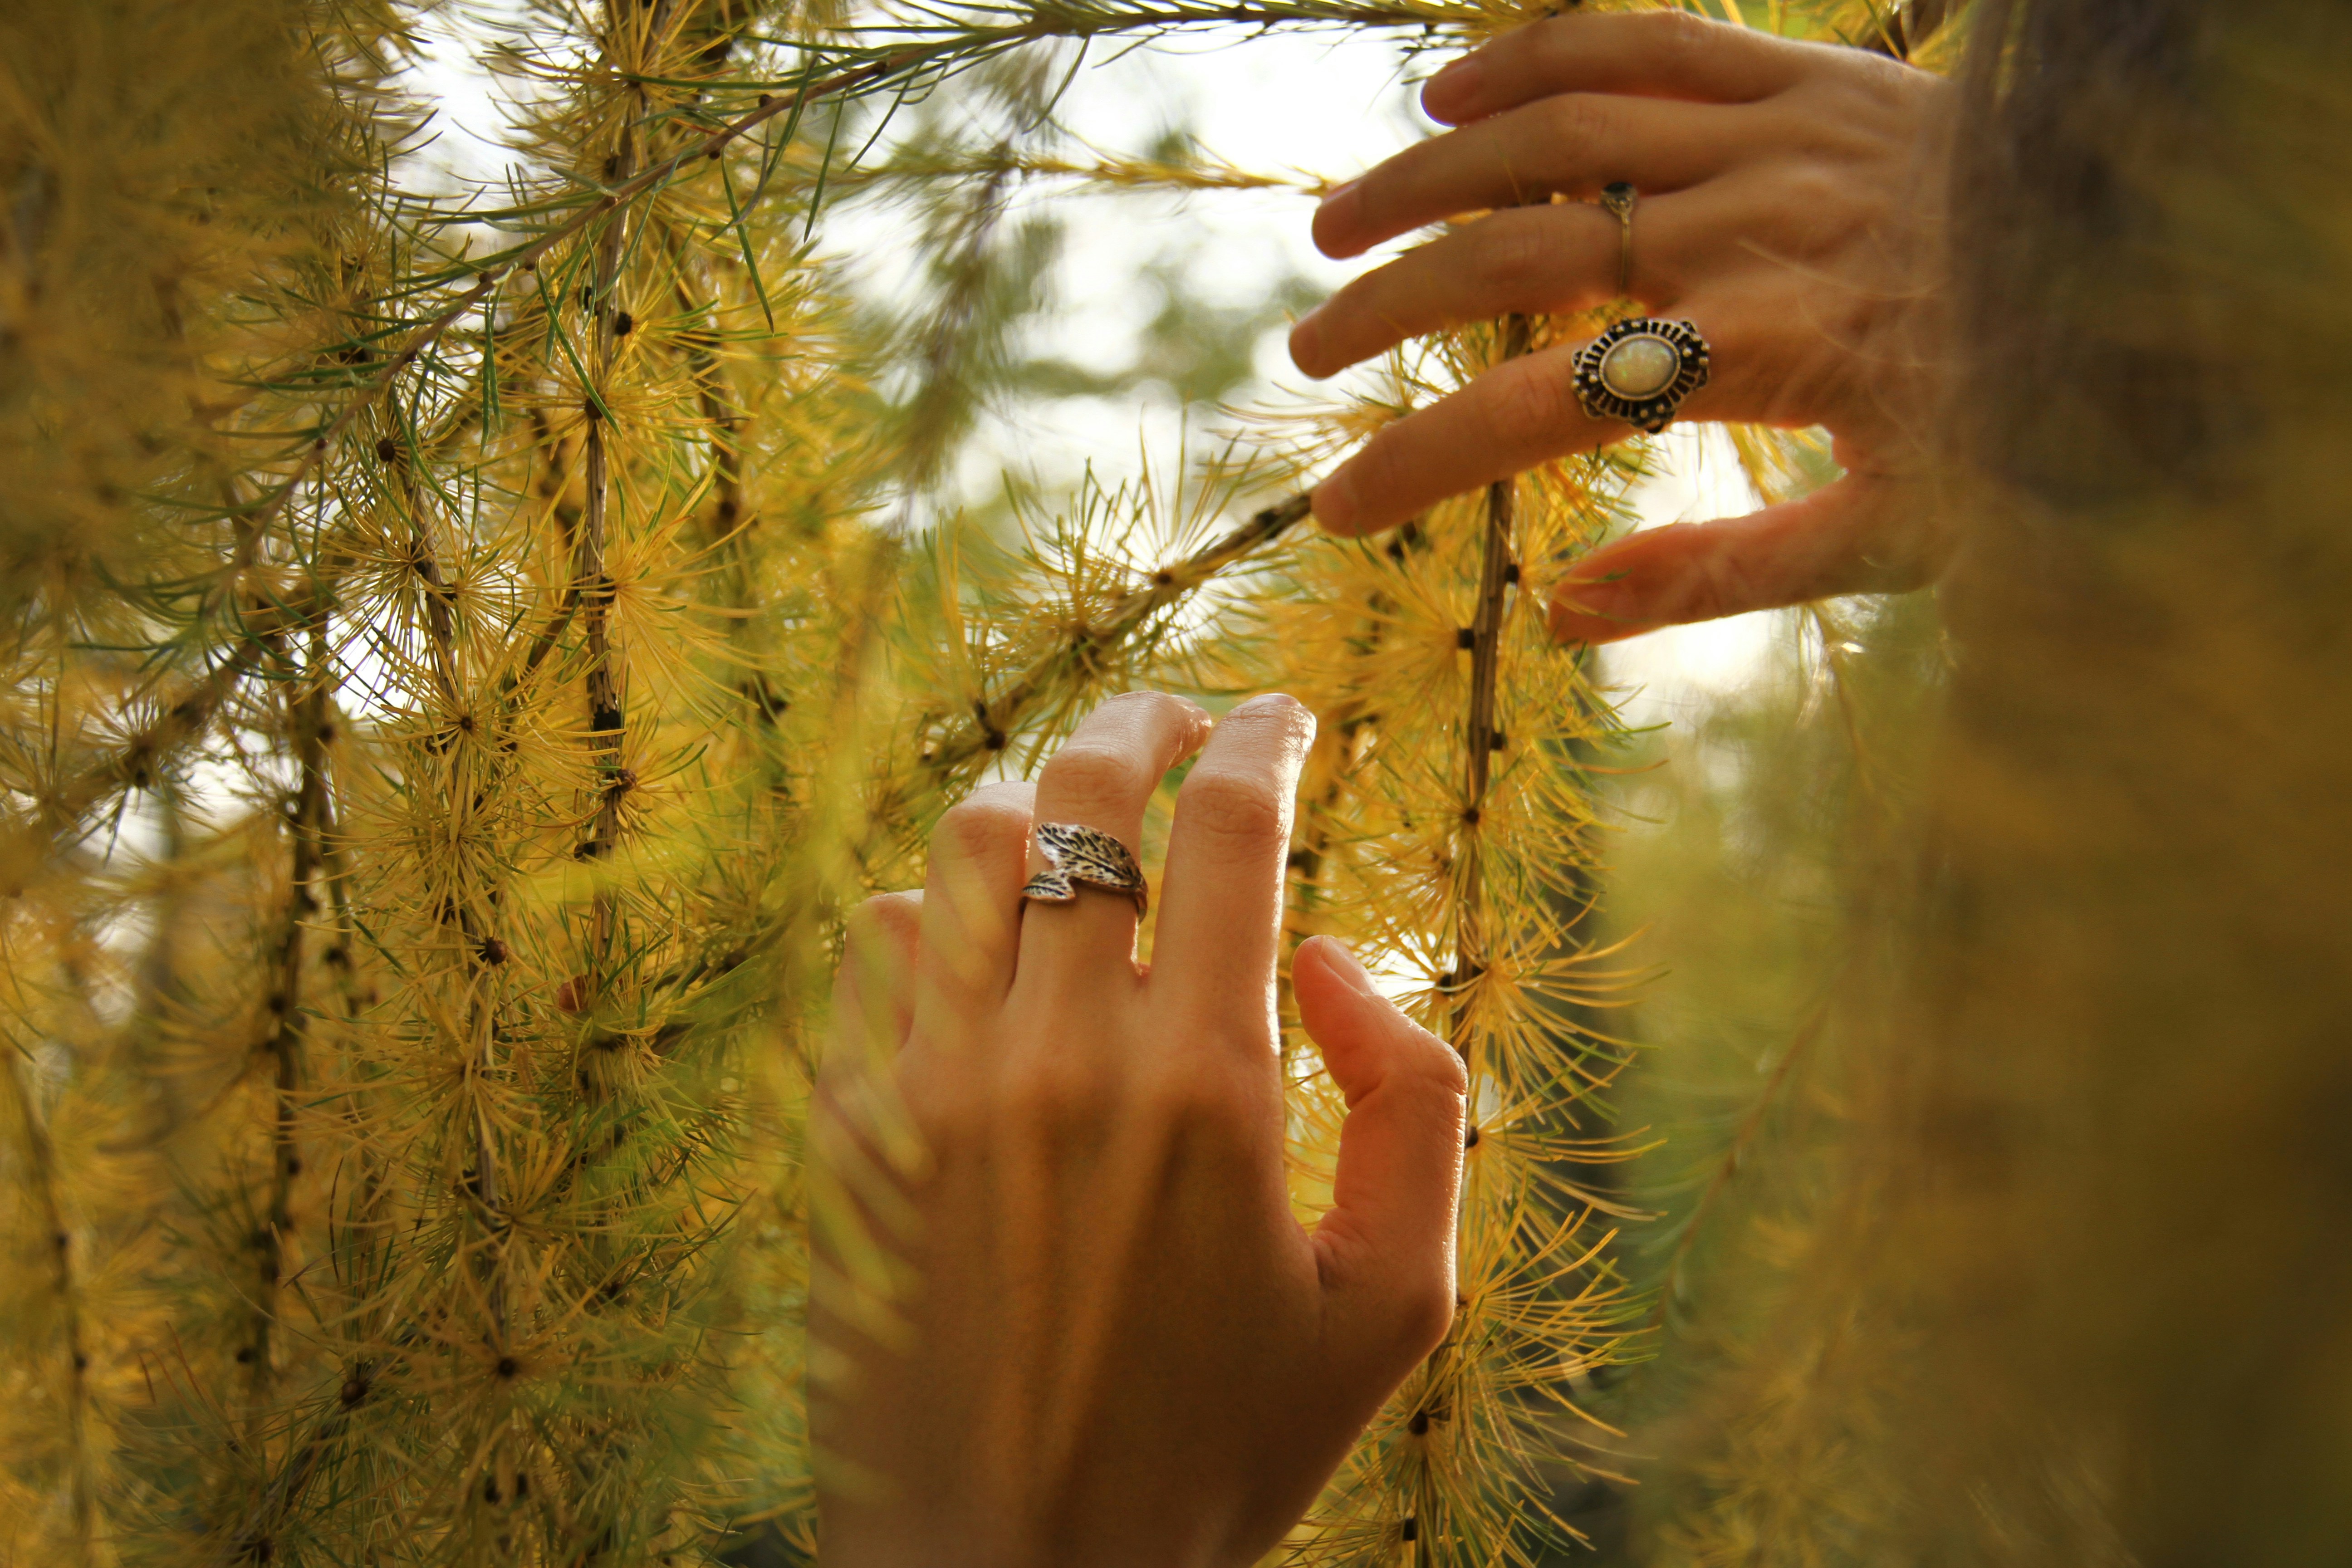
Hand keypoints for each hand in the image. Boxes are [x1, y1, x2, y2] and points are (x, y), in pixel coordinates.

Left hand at [812, 692, 1468, 1566]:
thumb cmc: (1218, 1451)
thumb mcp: (1395, 1303)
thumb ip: (1414, 1102)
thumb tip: (1334, 959)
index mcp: (1210, 1088)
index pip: (1233, 824)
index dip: (1264, 735)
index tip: (1283, 713)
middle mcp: (1063, 1060)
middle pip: (1091, 791)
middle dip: (1148, 720)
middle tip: (1181, 718)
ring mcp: (935, 1088)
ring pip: (968, 843)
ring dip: (1037, 799)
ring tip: (1078, 813)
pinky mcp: (847, 1133)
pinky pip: (873, 944)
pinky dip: (935, 906)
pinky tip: (978, 935)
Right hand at [1289, 11, 1953, 641]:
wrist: (2146, 273)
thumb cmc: (2017, 424)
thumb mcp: (1891, 542)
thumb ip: (1718, 576)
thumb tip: (1559, 616)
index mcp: (1765, 356)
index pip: (1542, 411)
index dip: (1421, 462)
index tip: (1333, 511)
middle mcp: (1750, 232)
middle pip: (1516, 253)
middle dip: (1389, 306)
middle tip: (1305, 354)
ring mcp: (1772, 137)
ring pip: (1554, 134)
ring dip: (1424, 178)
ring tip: (1333, 230)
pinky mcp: (1801, 73)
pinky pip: (1642, 40)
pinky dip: (1534, 55)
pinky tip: (1448, 92)